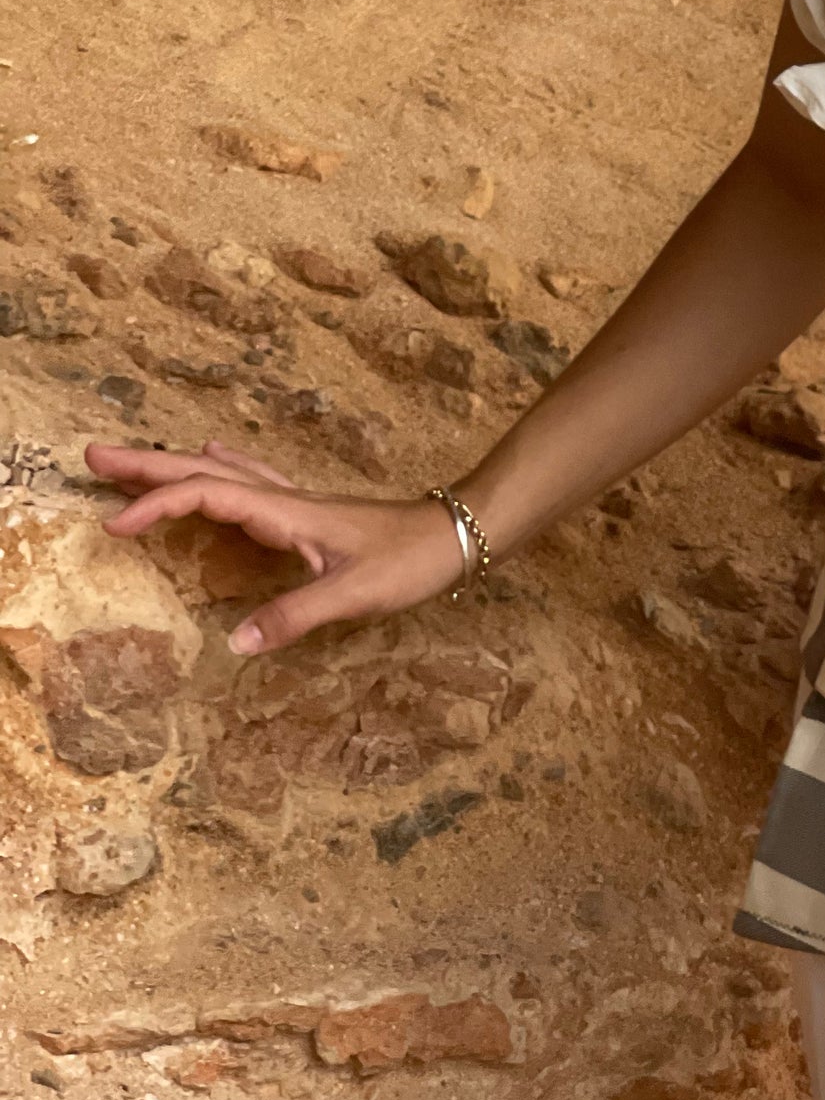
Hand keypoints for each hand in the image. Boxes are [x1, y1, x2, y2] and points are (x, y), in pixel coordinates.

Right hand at [83, 436, 473, 655]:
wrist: (457, 532)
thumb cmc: (412, 559)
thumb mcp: (356, 593)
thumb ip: (297, 615)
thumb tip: (237, 643)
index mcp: (288, 512)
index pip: (209, 494)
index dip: (159, 503)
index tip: (114, 524)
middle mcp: (286, 498)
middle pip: (204, 471)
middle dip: (147, 465)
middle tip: (93, 457)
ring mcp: (296, 502)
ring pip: (222, 472)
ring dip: (174, 465)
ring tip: (130, 461)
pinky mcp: (308, 512)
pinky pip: (248, 480)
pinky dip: (215, 469)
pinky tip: (213, 457)